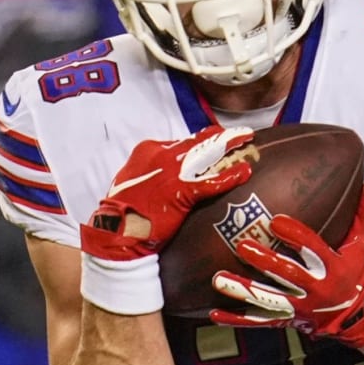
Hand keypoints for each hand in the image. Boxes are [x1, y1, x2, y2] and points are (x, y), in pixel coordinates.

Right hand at [81, 126, 254, 260]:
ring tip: (248, 140)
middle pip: (199, 140)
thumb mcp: (137, 179)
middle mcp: (161, 154)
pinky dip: (229, 176)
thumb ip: (156, 168)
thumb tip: (176, 168)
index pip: (185, 140)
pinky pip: (210, 181)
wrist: (115, 232)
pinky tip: (244, 173)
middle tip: (243, 133)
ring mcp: (171, 171)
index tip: (219, 138)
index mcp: (149, 149)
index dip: (205, 139)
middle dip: (223, 136)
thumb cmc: (126, 209)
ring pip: (208, 153)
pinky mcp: (180, 190)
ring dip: (230, 145)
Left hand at [210, 179, 363, 346]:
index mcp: (333, 267)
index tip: (277, 221)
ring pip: (269, 299)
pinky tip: (216, 313)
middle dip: (264, 261)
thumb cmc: (358, 272)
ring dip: (243, 290)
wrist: (359, 315)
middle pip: (287, 274)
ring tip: (219, 279)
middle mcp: (316, 288)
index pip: (313, 249)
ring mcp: (300, 307)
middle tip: (242, 245)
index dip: (296, 236)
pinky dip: (238, 320)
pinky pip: (260, 321)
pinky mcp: (288, 320)